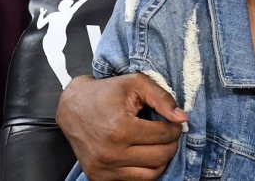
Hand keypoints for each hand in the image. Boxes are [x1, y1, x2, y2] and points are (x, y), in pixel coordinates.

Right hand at [56, 74, 186, 179]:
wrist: (72, 107)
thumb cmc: (106, 93)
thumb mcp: (136, 83)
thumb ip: (162, 98)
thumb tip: (182, 118)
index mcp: (119, 129)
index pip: (163, 135)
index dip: (175, 128)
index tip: (175, 123)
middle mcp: (110, 153)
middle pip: (160, 156)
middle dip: (171, 144)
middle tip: (169, 133)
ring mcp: (103, 168)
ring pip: (151, 174)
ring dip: (161, 159)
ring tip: (158, 144)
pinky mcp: (98, 177)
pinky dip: (145, 169)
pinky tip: (144, 154)